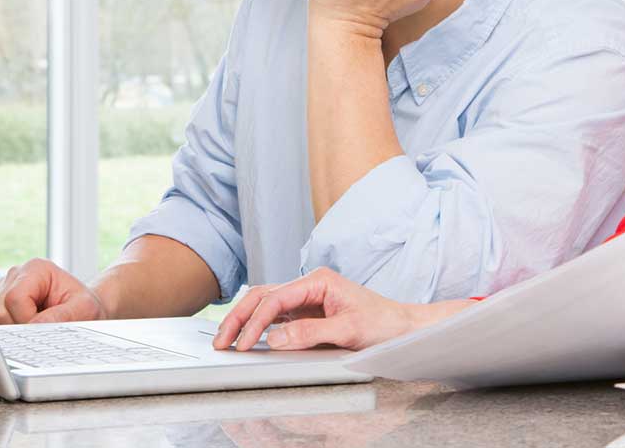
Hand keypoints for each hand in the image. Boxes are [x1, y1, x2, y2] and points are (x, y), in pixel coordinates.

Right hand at [0, 258, 107, 324]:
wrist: (83, 308)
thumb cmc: (84, 306)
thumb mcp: (84, 309)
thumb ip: (61, 316)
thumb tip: (34, 327)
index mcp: (36, 269)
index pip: (15, 299)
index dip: (26, 320)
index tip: (44, 330)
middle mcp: (16, 275)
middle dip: (19, 329)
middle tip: (42, 332)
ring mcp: (3, 289)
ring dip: (13, 332)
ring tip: (36, 329)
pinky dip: (8, 334)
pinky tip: (26, 330)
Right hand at [212, 267, 420, 351]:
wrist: (403, 328)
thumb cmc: (383, 323)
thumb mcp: (348, 330)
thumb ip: (310, 333)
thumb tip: (275, 338)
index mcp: (318, 281)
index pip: (275, 299)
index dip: (255, 322)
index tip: (244, 344)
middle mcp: (309, 285)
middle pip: (263, 296)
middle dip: (239, 317)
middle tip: (222, 341)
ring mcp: (307, 299)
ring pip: (265, 304)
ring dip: (245, 320)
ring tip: (227, 340)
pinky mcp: (308, 313)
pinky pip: (276, 316)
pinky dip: (259, 326)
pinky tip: (248, 338)